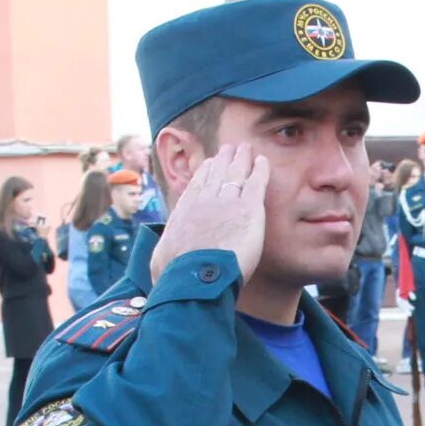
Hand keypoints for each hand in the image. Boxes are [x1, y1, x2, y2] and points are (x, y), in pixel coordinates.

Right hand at [152, 142, 268, 281]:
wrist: (195, 277)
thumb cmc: (175, 275)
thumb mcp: (160, 258)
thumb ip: (164, 251)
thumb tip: (161, 259)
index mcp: (185, 210)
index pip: (197, 184)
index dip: (206, 171)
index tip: (211, 163)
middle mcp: (205, 201)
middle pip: (217, 173)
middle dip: (224, 158)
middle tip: (230, 148)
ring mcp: (227, 202)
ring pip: (236, 173)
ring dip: (242, 158)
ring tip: (246, 148)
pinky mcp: (249, 209)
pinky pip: (256, 182)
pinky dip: (260, 169)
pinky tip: (263, 161)